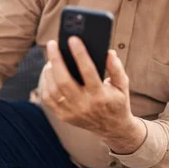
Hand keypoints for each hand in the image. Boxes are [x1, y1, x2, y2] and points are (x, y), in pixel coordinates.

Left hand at [41, 37, 145, 152]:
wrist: (113, 128)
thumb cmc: (117, 101)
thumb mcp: (123, 84)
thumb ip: (116, 68)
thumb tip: (108, 52)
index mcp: (101, 95)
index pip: (88, 71)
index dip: (80, 53)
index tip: (73, 39)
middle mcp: (85, 105)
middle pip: (64, 80)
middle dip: (56, 59)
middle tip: (52, 44)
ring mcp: (72, 112)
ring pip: (54, 89)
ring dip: (49, 71)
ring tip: (51, 57)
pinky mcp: (64, 116)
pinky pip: (49, 99)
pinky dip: (46, 83)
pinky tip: (49, 72)